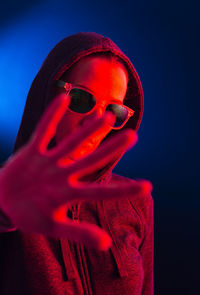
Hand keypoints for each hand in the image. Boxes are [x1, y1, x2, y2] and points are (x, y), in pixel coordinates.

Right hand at [0, 94, 151, 249]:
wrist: (3, 201)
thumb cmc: (29, 216)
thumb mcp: (53, 228)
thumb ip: (79, 233)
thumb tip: (107, 244)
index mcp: (69, 194)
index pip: (101, 192)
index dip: (122, 190)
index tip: (147, 187)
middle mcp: (63, 175)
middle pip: (91, 160)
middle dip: (111, 150)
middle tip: (133, 136)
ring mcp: (49, 162)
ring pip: (72, 142)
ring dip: (88, 129)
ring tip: (107, 116)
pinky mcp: (33, 151)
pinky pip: (43, 130)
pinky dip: (52, 116)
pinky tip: (63, 98)